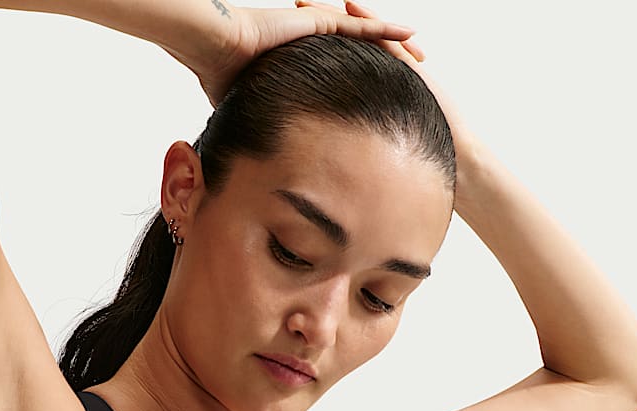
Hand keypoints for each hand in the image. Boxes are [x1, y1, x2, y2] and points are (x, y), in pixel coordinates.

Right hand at [176, 0, 420, 108]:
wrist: (215, 47)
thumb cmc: (220, 75)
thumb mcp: (250, 110)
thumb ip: (260, 129)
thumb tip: (252, 162)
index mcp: (303, 64)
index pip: (340, 76)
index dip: (362, 87)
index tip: (382, 103)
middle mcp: (316, 45)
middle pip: (360, 55)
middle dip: (388, 66)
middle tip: (414, 77)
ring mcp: (320, 30)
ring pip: (367, 39)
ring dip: (395, 48)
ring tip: (421, 57)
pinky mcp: (320, 22)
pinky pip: (360, 27)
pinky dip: (386, 31)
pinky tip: (410, 35)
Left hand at [294, 0, 479, 159]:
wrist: (454, 156)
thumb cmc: (412, 163)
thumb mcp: (369, 153)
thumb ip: (345, 147)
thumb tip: (311, 163)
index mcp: (368, 91)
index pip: (337, 62)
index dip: (313, 50)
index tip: (284, 40)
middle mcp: (381, 72)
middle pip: (346, 41)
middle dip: (321, 23)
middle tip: (295, 6)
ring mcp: (396, 65)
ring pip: (364, 32)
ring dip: (338, 15)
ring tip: (311, 1)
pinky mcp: (409, 65)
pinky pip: (385, 39)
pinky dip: (367, 21)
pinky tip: (349, 7)